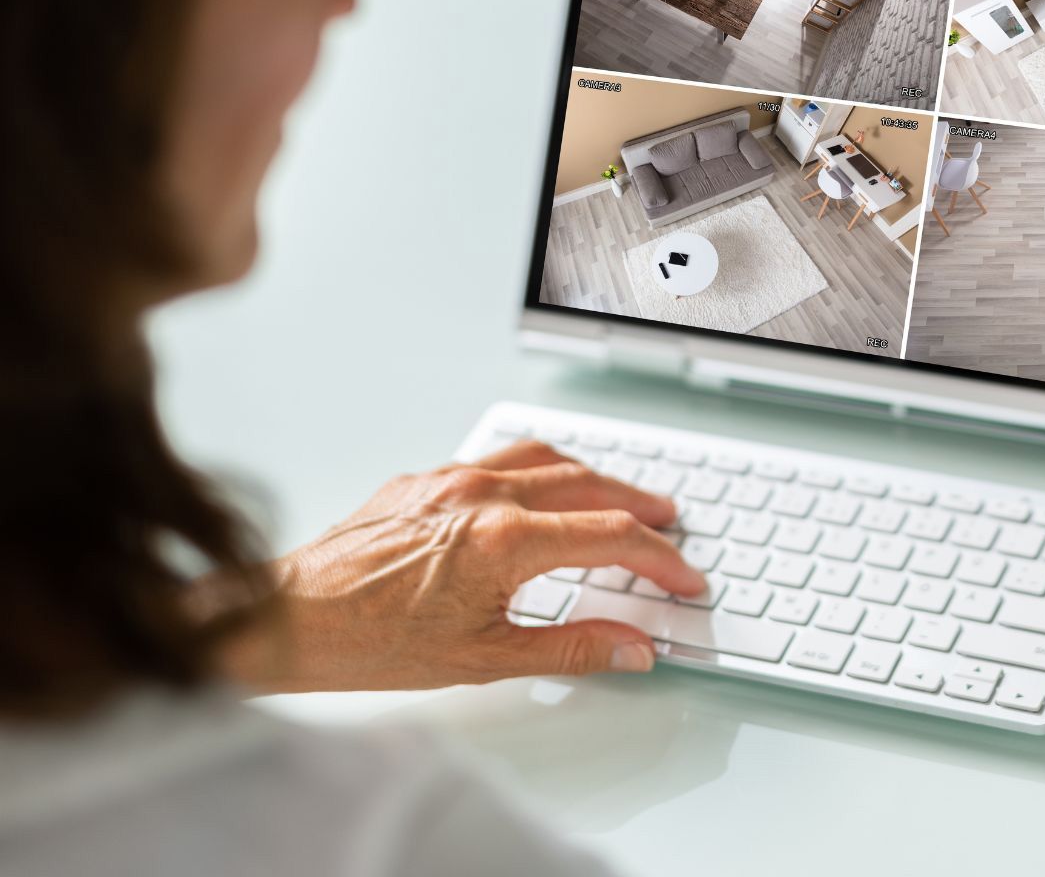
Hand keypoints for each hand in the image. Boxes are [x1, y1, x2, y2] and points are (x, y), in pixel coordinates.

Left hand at [221, 441, 705, 691]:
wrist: (288, 620)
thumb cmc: (369, 643)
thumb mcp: (484, 660)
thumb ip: (572, 647)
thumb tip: (632, 648)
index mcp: (505, 541)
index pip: (611, 538)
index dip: (660, 559)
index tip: (683, 578)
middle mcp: (483, 496)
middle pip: (591, 486)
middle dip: (639, 507)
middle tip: (669, 524)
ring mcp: (451, 479)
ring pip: (547, 459)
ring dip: (595, 478)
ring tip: (619, 497)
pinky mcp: (423, 478)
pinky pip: (499, 457)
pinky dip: (540, 469)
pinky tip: (543, 489)